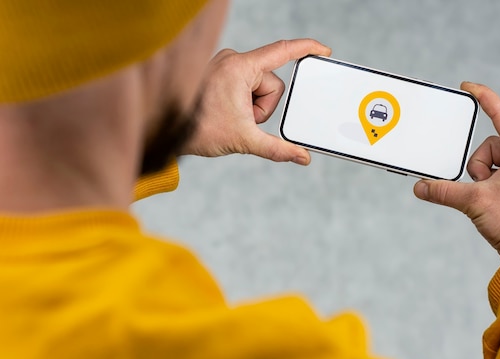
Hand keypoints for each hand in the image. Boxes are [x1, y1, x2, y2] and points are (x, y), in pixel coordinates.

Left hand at [180, 39, 331, 164]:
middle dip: (263, 108)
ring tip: (231, 118)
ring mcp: (225, 66)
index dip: (307, 49)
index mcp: (241, 67)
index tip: (323, 51)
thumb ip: (278, 149)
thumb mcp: (244, 140)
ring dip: (252, 108)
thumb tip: (302, 157)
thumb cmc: (198, 129)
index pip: (282, 51)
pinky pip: (245, 87)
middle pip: (270, 84)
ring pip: (258, 88)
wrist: (166, 131)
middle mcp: (233, 60)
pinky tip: (227, 114)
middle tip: (243, 121)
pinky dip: (243, 104)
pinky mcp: (220, 73)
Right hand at [413, 82, 499, 260]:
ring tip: (490, 201)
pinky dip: (487, 189)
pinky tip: (493, 207)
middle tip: (483, 187)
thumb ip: (442, 191)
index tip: (468, 87)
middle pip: (489, 147)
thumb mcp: (473, 201)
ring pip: (490, 165)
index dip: (483, 97)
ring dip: (482, 181)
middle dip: (477, 167)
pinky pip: (497, 179)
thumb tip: (419, 188)